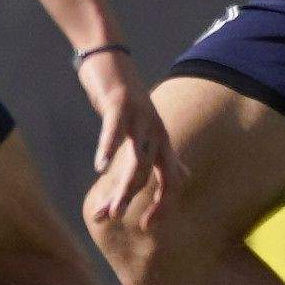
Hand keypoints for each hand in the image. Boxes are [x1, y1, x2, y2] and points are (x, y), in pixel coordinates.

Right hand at [76, 52, 177, 229]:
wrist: (110, 59)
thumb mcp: (146, 129)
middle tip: (114, 219)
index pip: (172, 181)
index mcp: (162, 141)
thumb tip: (184, 175)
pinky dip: (108, 148)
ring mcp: (139, 118)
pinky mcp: (120, 104)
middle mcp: (155, 132)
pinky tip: (100, 166)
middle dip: (132, 200)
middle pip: (151, 174)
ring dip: (121, 187)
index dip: (164, 205)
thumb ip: (164, 154)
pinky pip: (116, 130)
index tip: (147, 225)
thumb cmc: (124, 98)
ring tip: (107, 209)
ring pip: (135, 159)